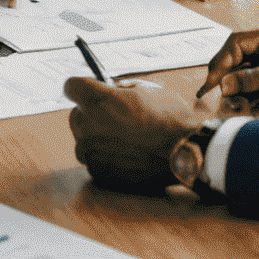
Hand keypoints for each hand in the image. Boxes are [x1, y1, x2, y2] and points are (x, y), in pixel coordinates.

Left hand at [64, 76, 240, 195]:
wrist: (187, 152)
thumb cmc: (170, 117)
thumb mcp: (145, 89)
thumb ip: (119, 89)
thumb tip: (108, 90)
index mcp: (99, 100)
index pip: (71, 86)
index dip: (82, 87)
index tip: (91, 90)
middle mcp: (89, 125)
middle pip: (76, 115)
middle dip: (91, 114)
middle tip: (115, 118)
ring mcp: (92, 151)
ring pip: (84, 139)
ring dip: (97, 137)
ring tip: (125, 139)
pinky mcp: (99, 172)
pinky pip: (94, 160)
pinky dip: (106, 157)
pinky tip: (128, 155)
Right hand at [195, 27, 258, 109]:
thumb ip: (252, 79)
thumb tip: (223, 85)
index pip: (234, 45)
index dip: (221, 63)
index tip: (212, 83)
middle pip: (231, 58)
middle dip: (221, 75)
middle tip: (210, 93)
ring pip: (236, 73)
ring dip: (230, 87)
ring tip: (227, 102)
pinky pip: (245, 84)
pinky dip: (240, 94)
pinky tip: (240, 104)